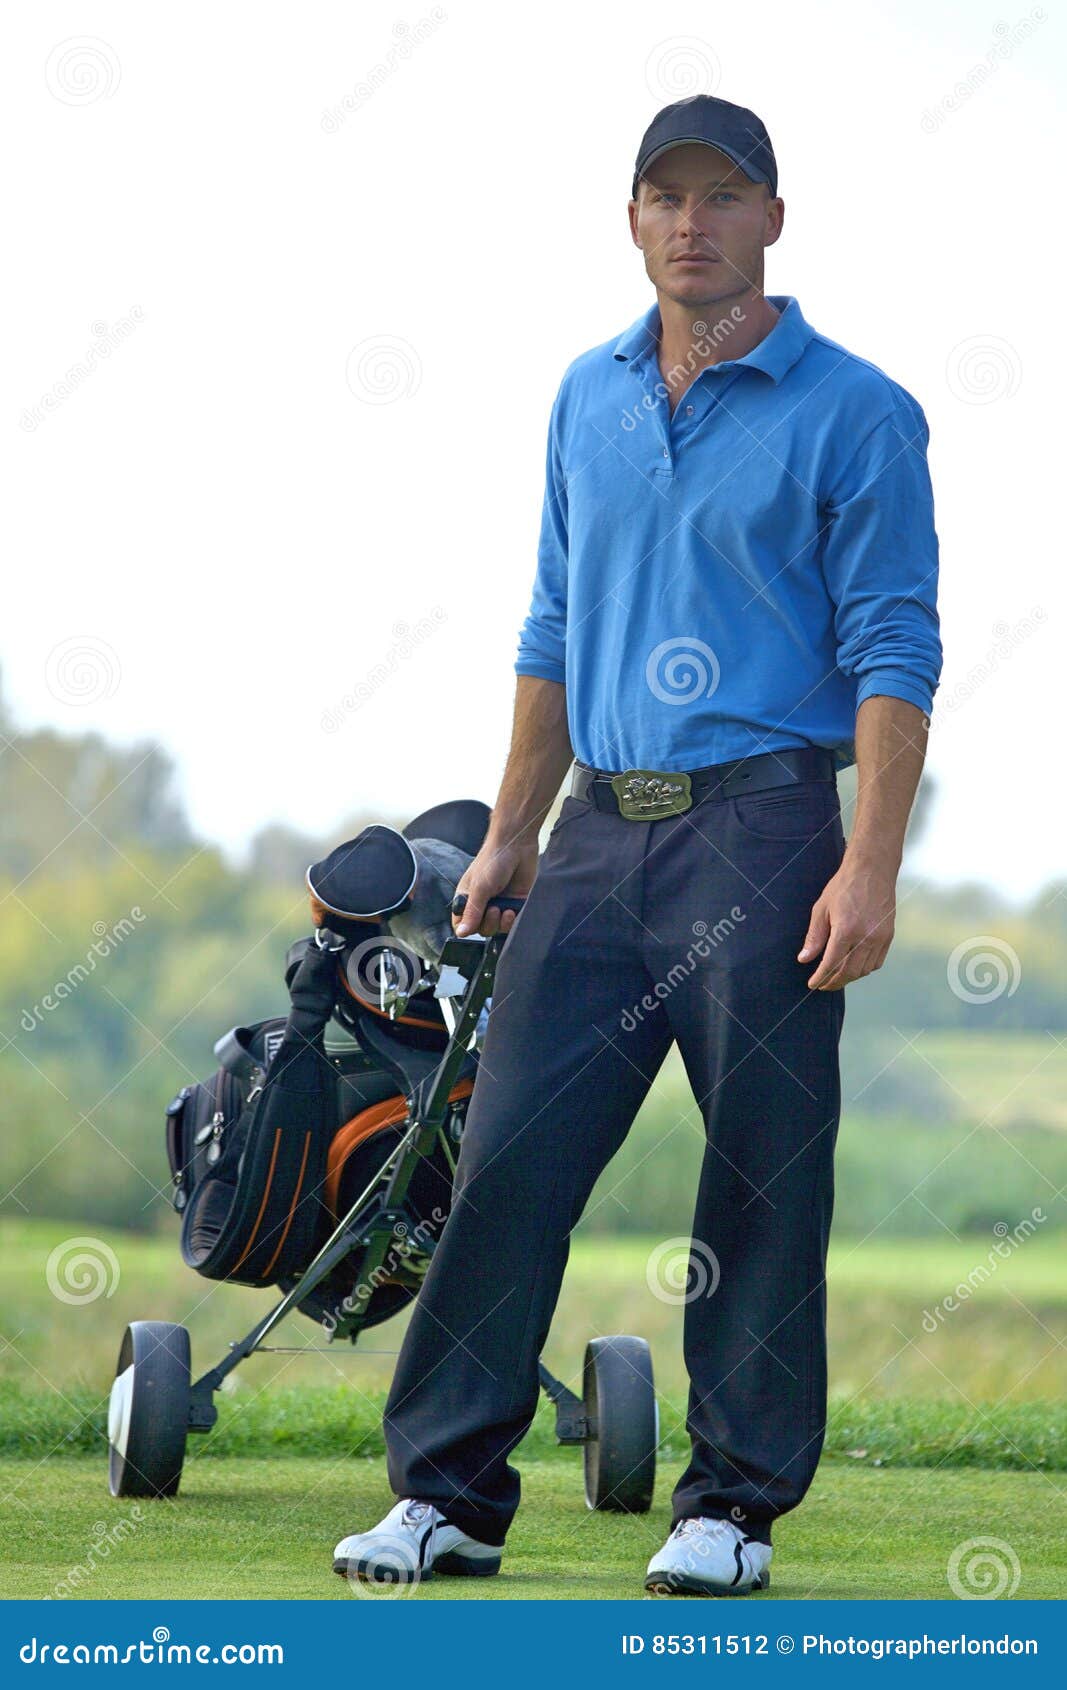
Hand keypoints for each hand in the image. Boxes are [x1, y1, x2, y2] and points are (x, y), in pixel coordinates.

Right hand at [453, 839, 538, 937]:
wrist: (517, 845)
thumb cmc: (493, 860)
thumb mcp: (479, 888)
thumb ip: (472, 912)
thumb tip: (461, 934)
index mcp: (466, 898)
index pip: (461, 924)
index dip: (467, 929)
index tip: (474, 926)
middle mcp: (482, 903)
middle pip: (481, 929)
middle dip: (488, 924)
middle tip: (493, 909)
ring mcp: (499, 904)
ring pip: (497, 928)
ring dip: (500, 923)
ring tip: (504, 909)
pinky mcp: (514, 903)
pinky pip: (512, 922)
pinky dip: (512, 921)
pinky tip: (512, 910)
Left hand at [798, 855, 896, 989]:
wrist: (872, 870)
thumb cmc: (843, 886)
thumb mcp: (821, 909)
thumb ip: (814, 937)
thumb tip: (805, 959)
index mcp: (846, 930)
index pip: (831, 964)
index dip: (820, 978)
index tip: (812, 984)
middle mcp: (866, 937)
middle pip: (849, 972)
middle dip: (834, 982)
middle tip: (823, 985)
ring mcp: (880, 938)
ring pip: (864, 970)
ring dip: (849, 977)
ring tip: (837, 976)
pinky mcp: (889, 936)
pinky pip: (877, 962)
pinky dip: (865, 969)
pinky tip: (854, 967)